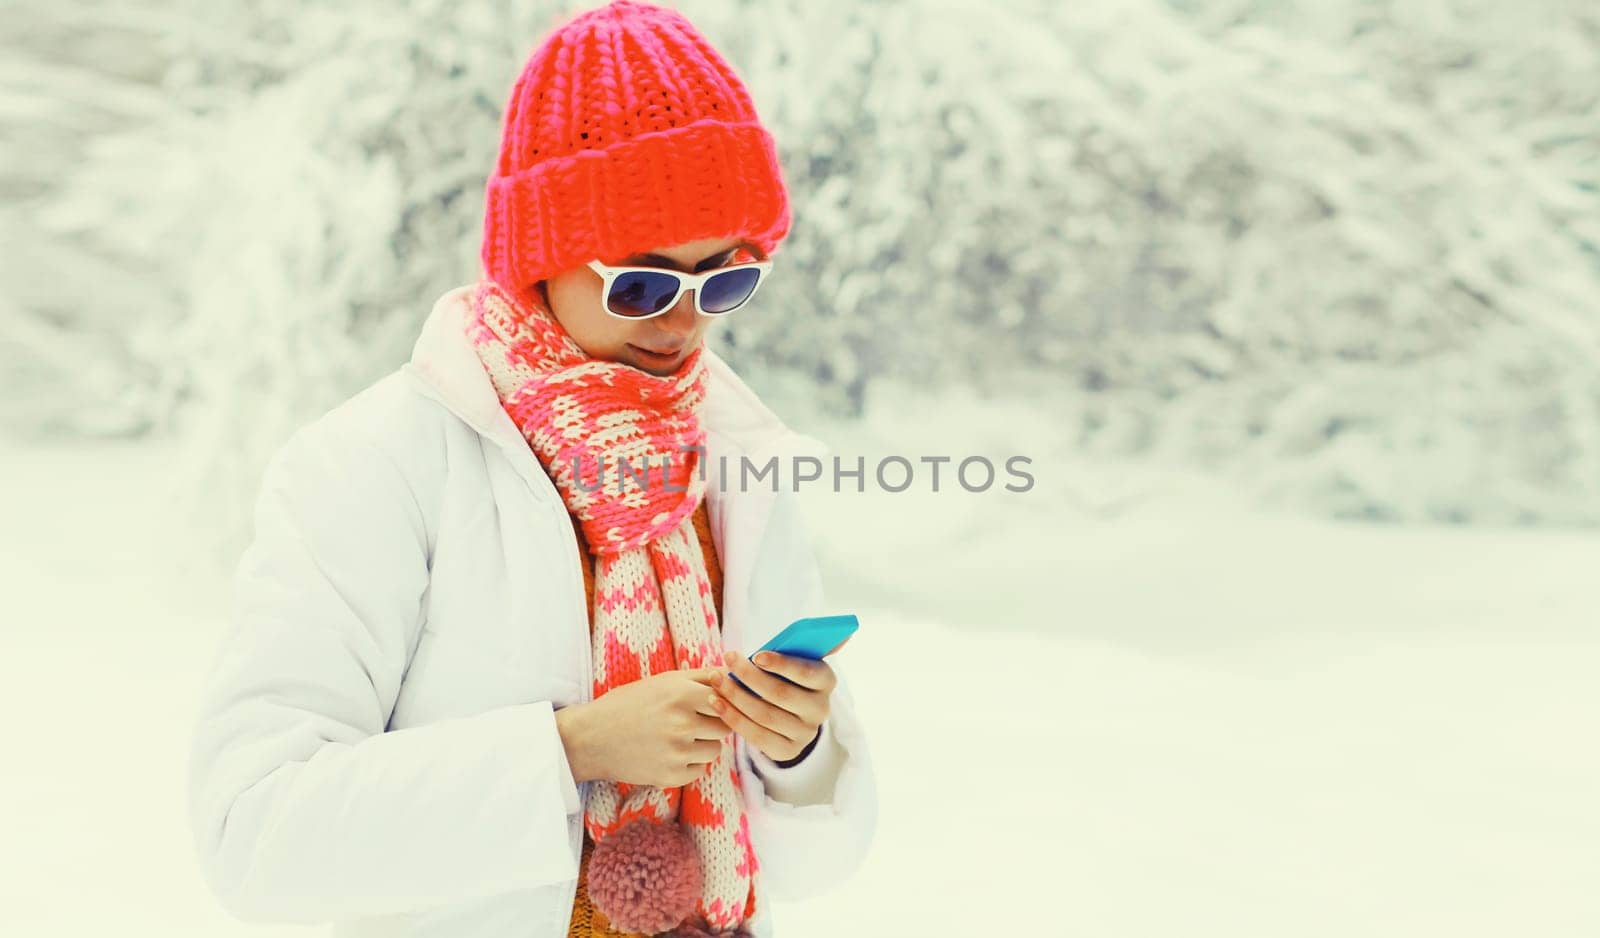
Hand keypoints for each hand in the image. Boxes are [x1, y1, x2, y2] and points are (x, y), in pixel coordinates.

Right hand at [556, 666, 731, 788]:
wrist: (592, 738)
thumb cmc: (630, 703)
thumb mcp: (665, 681)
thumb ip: (703, 676)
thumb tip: (737, 675)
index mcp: (682, 694)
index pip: (727, 700)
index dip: (720, 703)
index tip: (708, 704)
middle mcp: (683, 723)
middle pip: (725, 726)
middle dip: (713, 724)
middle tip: (690, 721)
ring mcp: (678, 752)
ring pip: (715, 749)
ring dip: (703, 744)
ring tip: (677, 737)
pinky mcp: (672, 776)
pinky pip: (700, 768)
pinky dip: (690, 762)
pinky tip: (668, 753)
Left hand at [709, 642, 845, 762]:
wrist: (787, 714)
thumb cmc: (786, 676)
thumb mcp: (795, 660)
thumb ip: (804, 646)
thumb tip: (844, 634)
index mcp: (826, 681)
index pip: (807, 672)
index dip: (782, 664)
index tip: (756, 655)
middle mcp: (820, 709)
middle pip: (781, 694)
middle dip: (750, 676)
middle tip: (728, 659)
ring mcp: (805, 733)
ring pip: (765, 715)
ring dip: (736, 696)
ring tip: (716, 679)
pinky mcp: (788, 750)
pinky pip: (756, 735)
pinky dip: (732, 717)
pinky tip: (716, 702)